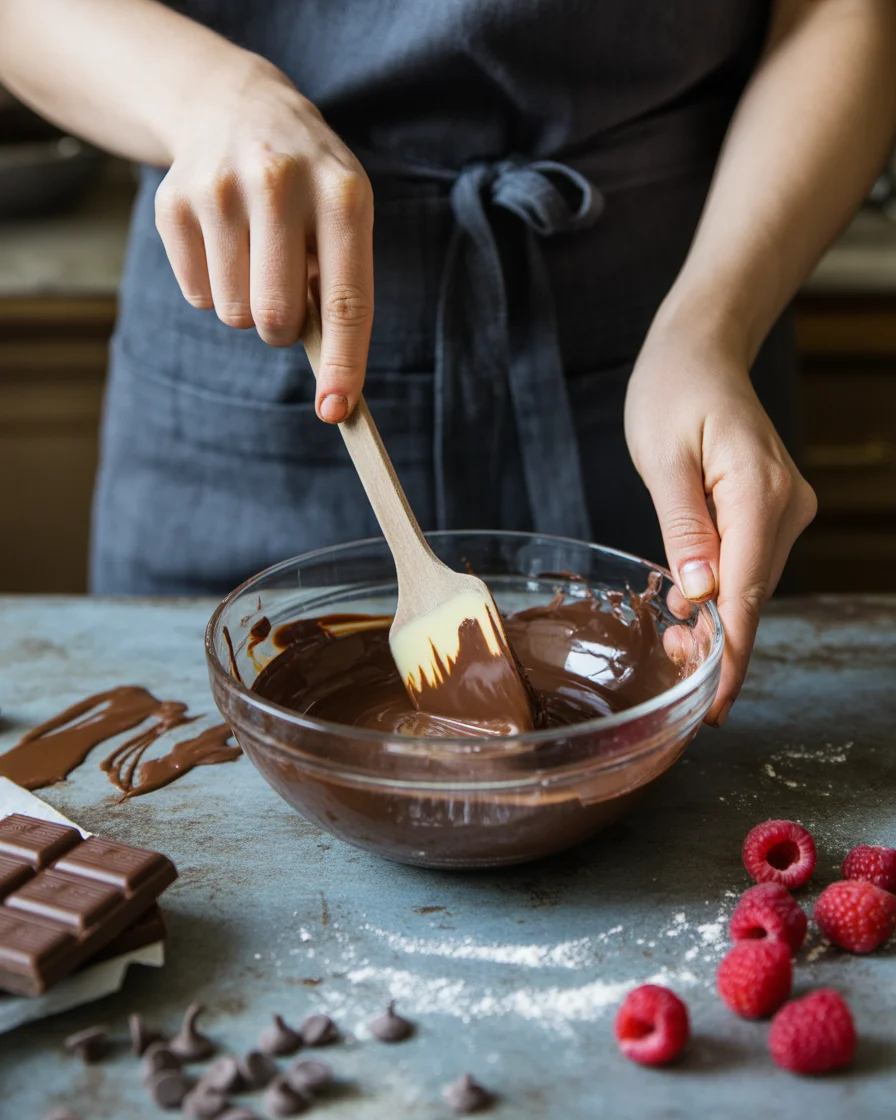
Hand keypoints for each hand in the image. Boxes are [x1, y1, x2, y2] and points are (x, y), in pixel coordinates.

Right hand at [153, 54, 372, 421]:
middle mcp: (280, 183)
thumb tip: (333, 381)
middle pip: (275, 317)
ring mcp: (219, 190)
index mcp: (342, 194)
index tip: (336, 412)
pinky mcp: (172, 203)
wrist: (234, 106)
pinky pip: (197, 296)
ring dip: (247, 306)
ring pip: (232, 313)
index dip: (343, 362)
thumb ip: (341, 287)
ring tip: (256, 255)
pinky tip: (224, 241)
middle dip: (283, 330)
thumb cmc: (308, 185)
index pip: (346, 299)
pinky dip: (214, 286)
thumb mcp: (343, 215)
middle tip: (286, 297)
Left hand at [624, 318, 816, 724]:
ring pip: (752, 582)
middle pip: (753, 593)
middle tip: (671, 667)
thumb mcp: (662, 458)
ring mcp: (785, 506)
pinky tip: (688, 603)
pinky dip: (720, 588)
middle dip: (718, 640)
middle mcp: (786, 503)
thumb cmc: (673, 391)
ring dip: (716, 615)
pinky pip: (749, 561)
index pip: (746, 590)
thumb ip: (684, 527)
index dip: (731, 654)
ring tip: (671, 636)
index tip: (715, 704)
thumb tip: (703, 592)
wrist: (702, 351)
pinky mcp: (774, 507)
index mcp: (759, 490)